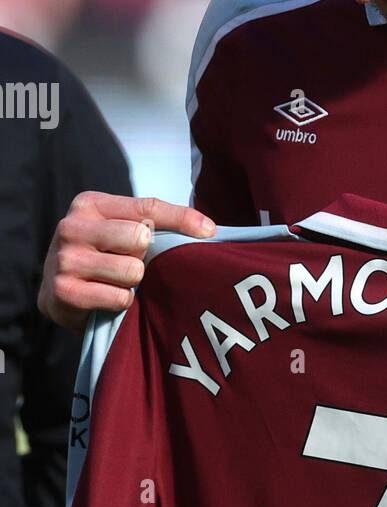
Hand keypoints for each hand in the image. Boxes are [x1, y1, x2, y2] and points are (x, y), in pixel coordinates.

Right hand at [38, 192, 215, 332]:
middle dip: (145, 256)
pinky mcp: (64, 292)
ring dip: (134, 282)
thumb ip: (155, 222)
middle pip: (140, 238)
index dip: (181, 219)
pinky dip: (122, 301)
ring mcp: (64, 260)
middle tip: (132, 263)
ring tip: (118, 281)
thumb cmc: (100, 255)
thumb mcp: (120, 228)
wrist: (58, 290)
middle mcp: (72, 227)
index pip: (147, 208)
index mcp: (90, 204)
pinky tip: (108, 297)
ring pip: (132, 271)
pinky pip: (119, 297)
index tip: (208, 231)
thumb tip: (208, 228)